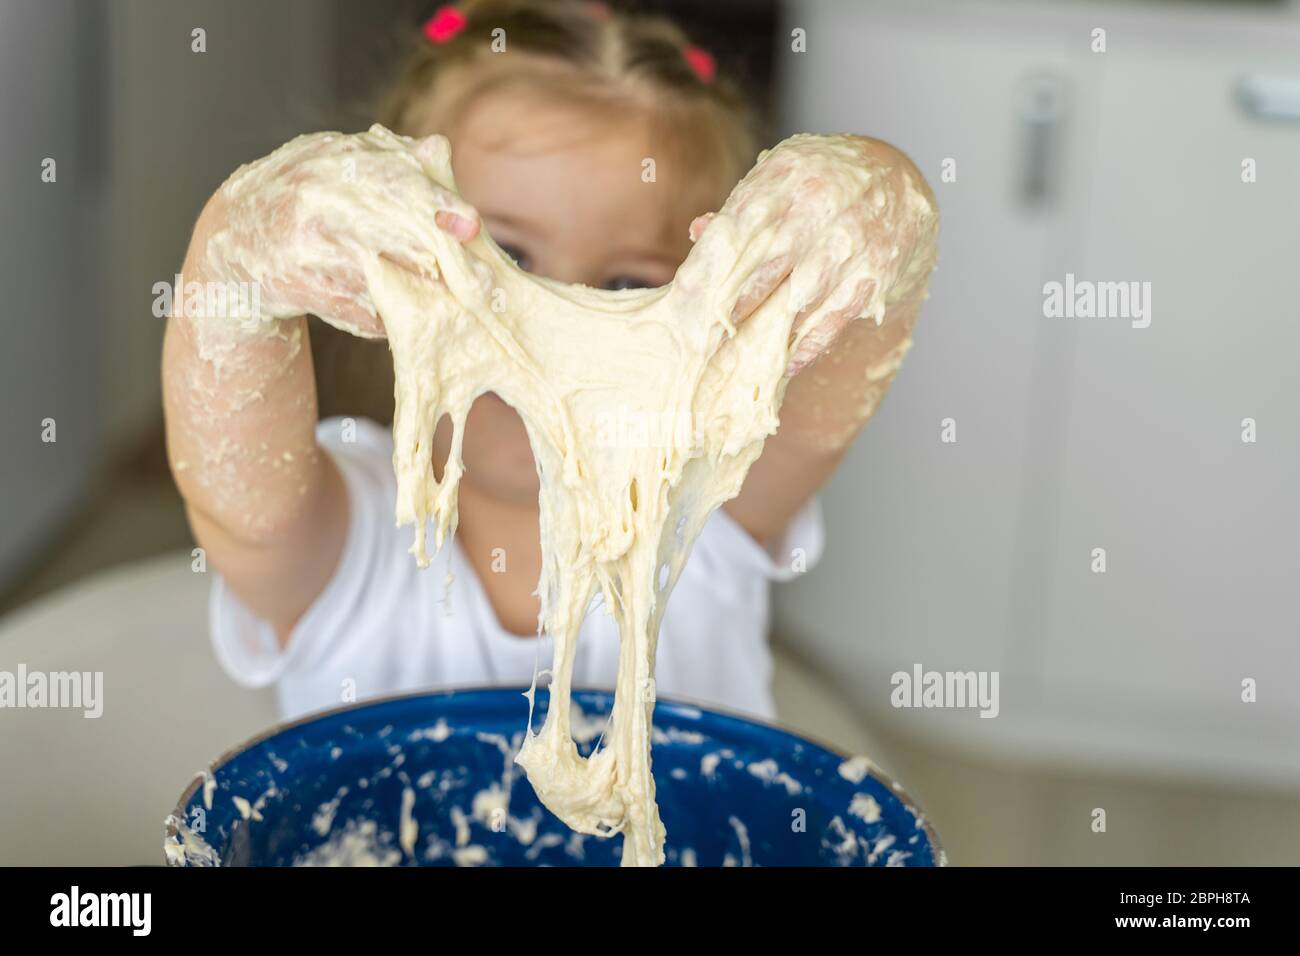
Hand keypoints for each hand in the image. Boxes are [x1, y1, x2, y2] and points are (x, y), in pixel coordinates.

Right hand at [197, 127, 478, 337]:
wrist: (233, 239)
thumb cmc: (303, 200)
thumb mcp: (336, 166)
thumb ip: (388, 160)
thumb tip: (440, 149)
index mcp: (329, 161)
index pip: (392, 178)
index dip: (435, 203)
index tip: (471, 225)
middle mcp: (313, 196)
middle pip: (386, 226)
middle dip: (436, 254)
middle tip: (478, 281)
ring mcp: (300, 241)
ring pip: (373, 273)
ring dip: (412, 289)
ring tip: (440, 298)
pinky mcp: (291, 283)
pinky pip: (350, 306)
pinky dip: (375, 317)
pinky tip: (389, 321)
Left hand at [689, 135, 937, 373]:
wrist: (898, 185)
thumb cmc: (821, 185)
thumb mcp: (782, 179)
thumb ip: (741, 208)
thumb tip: (697, 232)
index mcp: (786, 174)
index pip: (738, 226)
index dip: (712, 268)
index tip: (689, 302)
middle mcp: (819, 203)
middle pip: (766, 265)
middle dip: (734, 306)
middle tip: (706, 339)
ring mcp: (850, 240)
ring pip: (799, 297)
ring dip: (767, 332)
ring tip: (737, 359)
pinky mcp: (874, 273)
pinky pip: (833, 318)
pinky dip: (807, 346)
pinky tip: (783, 364)